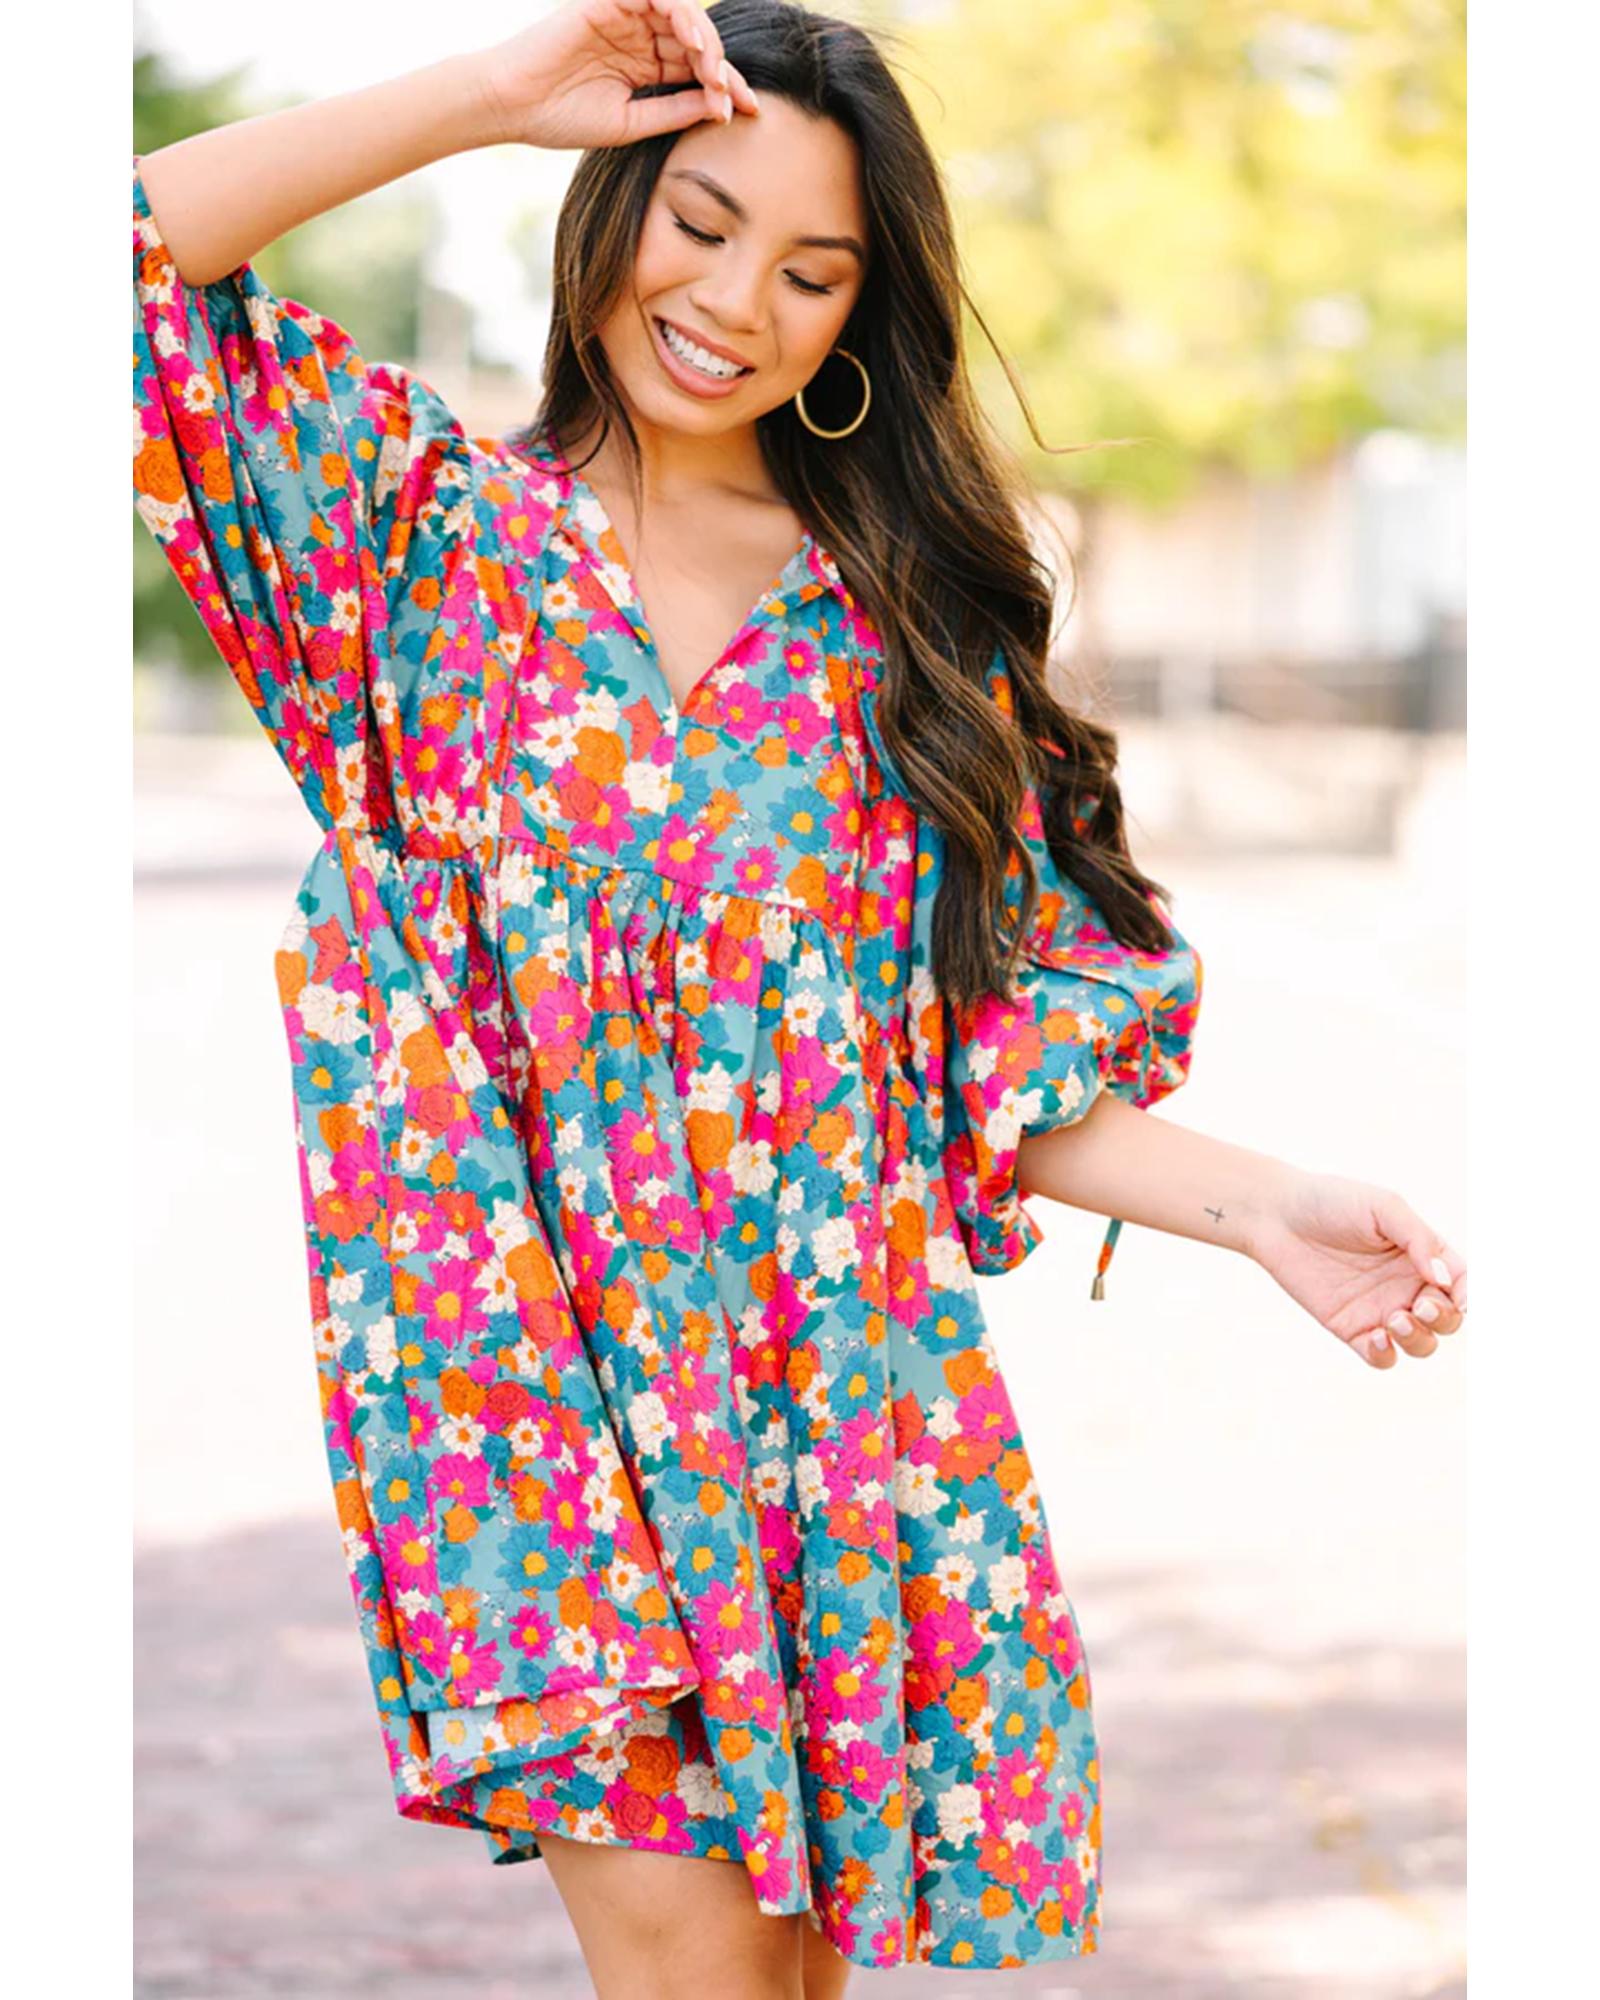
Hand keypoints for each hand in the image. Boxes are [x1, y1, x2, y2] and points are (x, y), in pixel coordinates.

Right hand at [474, 0, 759, 151]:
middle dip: (721, 66)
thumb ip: (675, 111)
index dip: (727, 87)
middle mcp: (641, 39)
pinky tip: (690, 37)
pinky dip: (678, 10)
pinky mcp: (608, 0)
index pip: (698, 71)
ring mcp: (626, 17)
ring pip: (682, 14)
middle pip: (697, 41)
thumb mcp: (632, 123)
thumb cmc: (563, 118)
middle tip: (731, 93)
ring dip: (704, 38)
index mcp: (647, 69)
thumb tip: (721, 106)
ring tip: (712, 66)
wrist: (514, 105)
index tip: (750, 111)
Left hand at [1246, 1170, 1466, 1369]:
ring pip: (1421, 1343)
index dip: (1469, 1295)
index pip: (1461, 1283)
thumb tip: (1443, 1280)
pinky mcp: (1351, 1327)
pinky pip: (1381, 1356)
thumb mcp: (1383, 1207)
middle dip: (1445, 1319)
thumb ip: (1419, 1238)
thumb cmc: (1331, 1201)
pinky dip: (1386, 1354)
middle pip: (1447, 1319)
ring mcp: (1380, 1308)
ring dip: (1419, 1339)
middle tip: (1421, 1305)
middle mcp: (1407, 1285)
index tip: (1458, 1296)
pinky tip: (1376, 1337)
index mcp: (1422, 1255)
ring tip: (1396, 1320)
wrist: (1276, 1215)